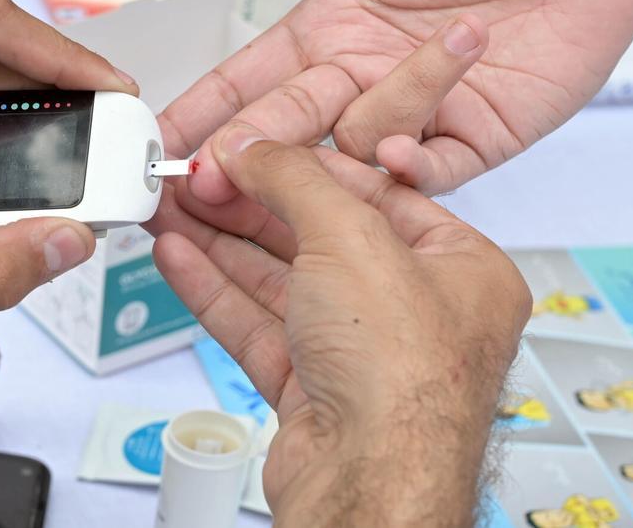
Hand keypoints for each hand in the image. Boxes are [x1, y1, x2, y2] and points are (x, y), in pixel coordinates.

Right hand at [153, 132, 529, 524]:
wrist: (370, 483)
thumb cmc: (404, 380)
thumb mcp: (352, 239)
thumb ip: (296, 181)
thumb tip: (255, 149)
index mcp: (460, 267)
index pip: (373, 193)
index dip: (302, 166)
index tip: (248, 149)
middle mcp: (416, 310)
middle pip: (318, 236)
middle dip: (249, 205)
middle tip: (197, 178)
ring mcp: (363, 353)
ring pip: (280, 282)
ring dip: (221, 243)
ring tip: (172, 209)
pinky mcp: (315, 390)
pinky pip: (259, 325)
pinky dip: (216, 290)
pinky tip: (180, 256)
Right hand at [160, 0, 632, 199]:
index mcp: (334, 26)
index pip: (253, 78)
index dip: (207, 108)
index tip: (163, 139)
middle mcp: (365, 77)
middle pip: (289, 130)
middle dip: (245, 156)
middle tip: (206, 181)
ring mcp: (417, 114)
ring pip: (355, 150)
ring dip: (343, 145)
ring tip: (339, 140)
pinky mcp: (472, 141)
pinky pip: (428, 172)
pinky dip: (410, 169)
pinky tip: (399, 150)